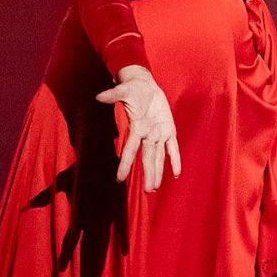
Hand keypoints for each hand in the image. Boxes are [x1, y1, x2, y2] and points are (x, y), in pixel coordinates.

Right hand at [96, 65, 181, 191]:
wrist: (144, 85)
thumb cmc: (132, 89)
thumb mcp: (124, 90)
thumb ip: (113, 95)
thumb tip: (99, 97)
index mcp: (136, 128)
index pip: (129, 150)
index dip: (125, 164)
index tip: (119, 179)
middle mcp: (147, 135)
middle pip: (147, 158)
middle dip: (148, 174)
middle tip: (148, 191)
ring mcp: (158, 133)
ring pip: (159, 156)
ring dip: (157, 172)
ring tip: (154, 188)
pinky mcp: (168, 129)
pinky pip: (173, 147)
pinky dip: (175, 159)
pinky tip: (176, 174)